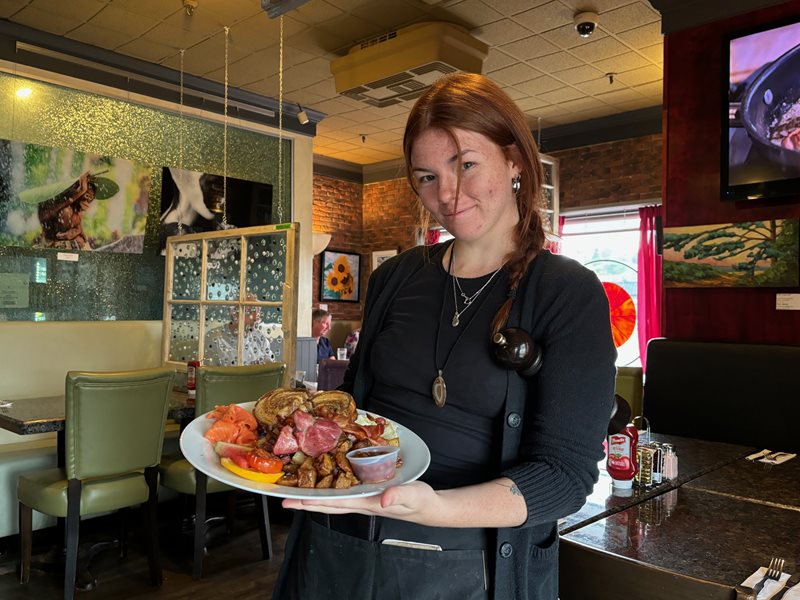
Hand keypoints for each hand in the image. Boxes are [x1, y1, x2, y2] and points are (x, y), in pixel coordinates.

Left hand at [282, 480, 440, 522]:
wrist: (429, 507)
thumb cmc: (421, 501)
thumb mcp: (412, 495)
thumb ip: (398, 496)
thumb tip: (382, 500)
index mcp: (368, 503)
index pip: (336, 503)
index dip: (316, 501)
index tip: (296, 500)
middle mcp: (362, 503)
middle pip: (329, 504)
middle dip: (306, 502)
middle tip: (285, 499)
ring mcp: (364, 499)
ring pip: (334, 499)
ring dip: (315, 496)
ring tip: (297, 493)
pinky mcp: (369, 493)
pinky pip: (345, 491)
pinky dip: (331, 488)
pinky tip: (325, 483)